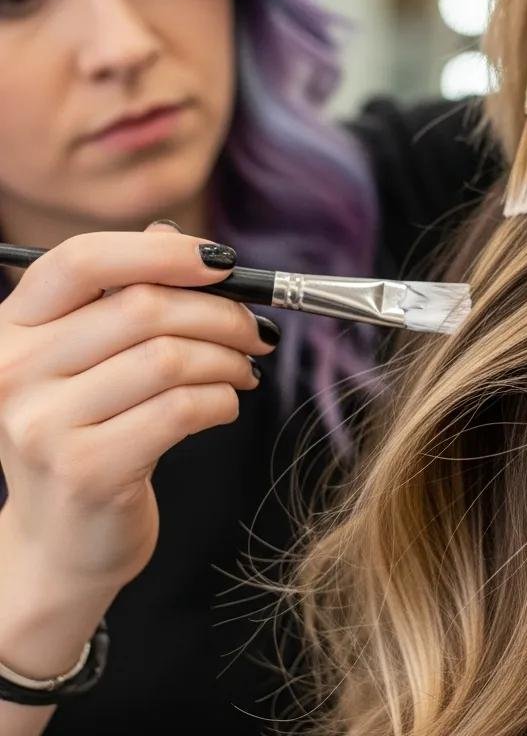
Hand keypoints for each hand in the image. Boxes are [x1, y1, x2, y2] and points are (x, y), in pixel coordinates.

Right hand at [0, 225, 276, 596]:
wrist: (64, 539)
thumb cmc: (92, 432)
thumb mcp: (91, 359)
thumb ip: (123, 294)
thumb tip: (171, 235)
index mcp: (11, 329)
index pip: (80, 260)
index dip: (161, 252)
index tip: (224, 261)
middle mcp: (12, 371)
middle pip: (143, 307)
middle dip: (221, 312)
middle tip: (256, 331)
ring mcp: (42, 425)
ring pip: (170, 358)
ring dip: (228, 359)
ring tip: (244, 370)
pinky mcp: (86, 470)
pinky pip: (182, 409)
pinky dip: (221, 400)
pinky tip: (224, 405)